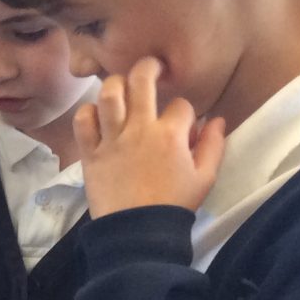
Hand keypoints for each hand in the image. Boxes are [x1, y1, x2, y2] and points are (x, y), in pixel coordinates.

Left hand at [73, 57, 225, 217]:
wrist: (138, 231)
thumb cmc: (174, 204)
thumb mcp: (205, 177)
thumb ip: (213, 145)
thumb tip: (216, 119)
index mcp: (170, 135)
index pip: (181, 105)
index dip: (185, 111)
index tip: (183, 125)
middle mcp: (139, 129)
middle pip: (141, 80)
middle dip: (148, 67)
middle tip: (151, 67)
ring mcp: (112, 139)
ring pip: (109, 94)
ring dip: (115, 84)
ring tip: (121, 86)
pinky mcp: (90, 153)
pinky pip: (83, 121)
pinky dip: (88, 112)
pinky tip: (97, 114)